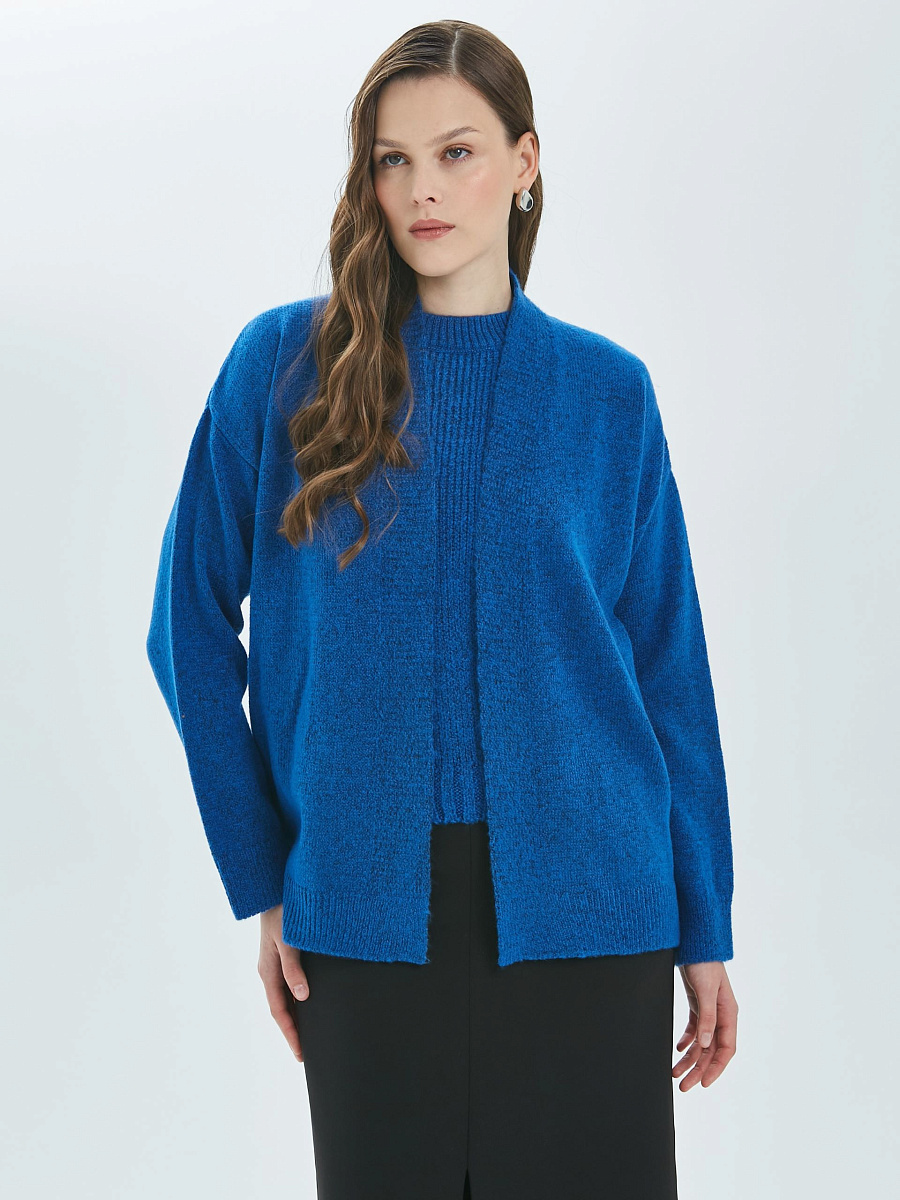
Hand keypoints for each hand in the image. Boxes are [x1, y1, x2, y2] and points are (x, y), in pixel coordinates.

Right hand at [258, 904, 309, 1061]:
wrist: (274, 887)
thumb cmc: (283, 911)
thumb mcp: (287, 940)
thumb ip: (293, 968)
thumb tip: (302, 997)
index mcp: (268, 971)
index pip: (279, 1011)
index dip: (291, 1033)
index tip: (301, 1054)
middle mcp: (270, 970)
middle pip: (282, 1008)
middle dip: (293, 1031)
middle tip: (306, 1053)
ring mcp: (276, 963)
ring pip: (286, 997)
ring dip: (296, 1016)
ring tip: (310, 1034)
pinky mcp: (285, 954)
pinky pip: (290, 984)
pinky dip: (299, 999)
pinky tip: (309, 1003)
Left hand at [672, 961, 737, 1089]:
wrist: (695, 942)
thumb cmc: (704, 963)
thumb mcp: (706, 991)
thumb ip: (707, 1017)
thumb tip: (705, 1043)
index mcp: (728, 1014)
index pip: (725, 1049)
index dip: (716, 1068)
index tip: (703, 1083)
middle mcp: (721, 1016)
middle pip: (711, 1051)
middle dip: (698, 1069)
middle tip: (683, 1085)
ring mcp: (710, 1011)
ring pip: (701, 1043)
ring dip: (689, 1059)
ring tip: (675, 1073)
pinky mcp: (698, 1004)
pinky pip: (694, 1030)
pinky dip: (686, 1041)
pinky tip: (678, 1049)